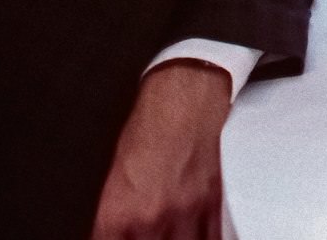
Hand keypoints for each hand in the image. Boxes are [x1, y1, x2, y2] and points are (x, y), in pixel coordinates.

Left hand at [92, 61, 231, 239]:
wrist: (183, 100)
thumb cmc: (148, 128)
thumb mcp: (115, 176)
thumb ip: (115, 214)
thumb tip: (113, 232)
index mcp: (117, 212)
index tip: (119, 239)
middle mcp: (151, 216)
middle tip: (146, 235)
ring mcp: (184, 211)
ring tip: (171, 235)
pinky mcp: (212, 200)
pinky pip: (211, 235)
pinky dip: (205, 237)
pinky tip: (197, 237)